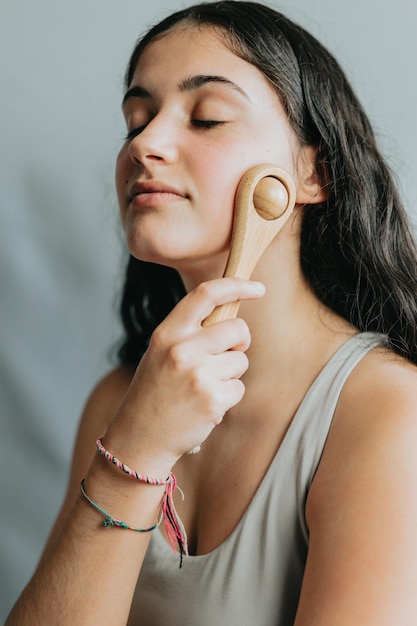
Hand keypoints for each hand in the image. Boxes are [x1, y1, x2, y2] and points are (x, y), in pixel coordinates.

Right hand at [108, 277, 264, 470]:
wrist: (139, 437)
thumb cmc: (155, 392)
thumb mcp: (161, 352)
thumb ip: (190, 333)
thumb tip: (231, 317)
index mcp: (167, 332)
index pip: (205, 294)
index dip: (236, 286)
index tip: (257, 288)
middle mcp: (182, 349)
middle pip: (237, 328)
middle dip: (240, 342)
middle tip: (224, 357)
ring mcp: (198, 375)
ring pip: (240, 361)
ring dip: (230, 375)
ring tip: (202, 388)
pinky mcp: (212, 400)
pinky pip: (239, 388)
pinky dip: (227, 397)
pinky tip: (204, 406)